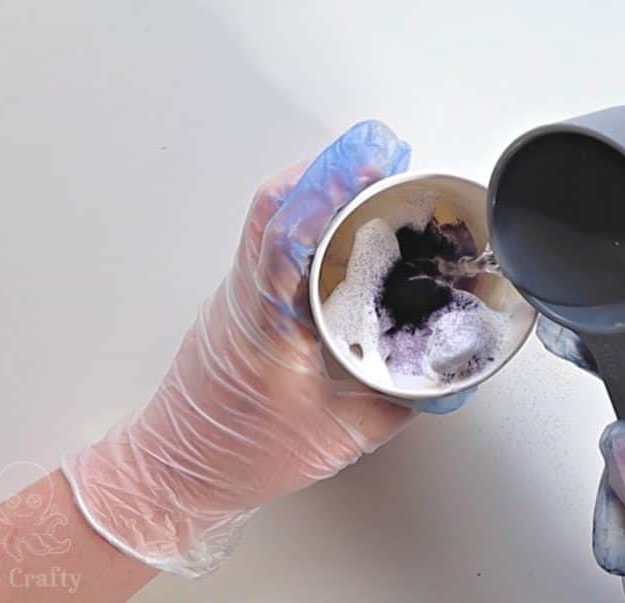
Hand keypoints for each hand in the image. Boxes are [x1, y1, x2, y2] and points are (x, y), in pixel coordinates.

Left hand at [63, 121, 467, 577]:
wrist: (176, 471)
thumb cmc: (238, 457)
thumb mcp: (337, 437)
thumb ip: (401, 402)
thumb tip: (448, 374)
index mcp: (265, 326)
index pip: (286, 236)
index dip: (327, 188)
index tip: (370, 159)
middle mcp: (246, 297)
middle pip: (275, 206)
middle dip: (331, 169)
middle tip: (381, 153)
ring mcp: (239, 292)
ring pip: (270, 216)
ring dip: (318, 186)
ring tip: (369, 174)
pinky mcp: (243, 298)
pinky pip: (272, 238)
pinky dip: (308, 214)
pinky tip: (340, 220)